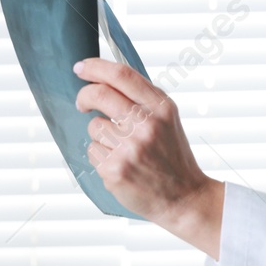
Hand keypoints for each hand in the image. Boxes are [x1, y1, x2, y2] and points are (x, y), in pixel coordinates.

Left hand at [73, 57, 222, 249]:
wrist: (184, 198)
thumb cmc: (172, 156)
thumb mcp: (167, 119)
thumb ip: (142, 98)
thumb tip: (105, 78)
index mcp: (161, 108)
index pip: (122, 75)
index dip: (95, 67)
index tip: (81, 68)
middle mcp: (146, 125)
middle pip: (99, 94)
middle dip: (84, 97)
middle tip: (82, 104)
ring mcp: (129, 148)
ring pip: (94, 126)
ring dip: (100, 135)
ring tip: (120, 149)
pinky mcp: (115, 169)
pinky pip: (93, 150)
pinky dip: (101, 156)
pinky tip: (120, 165)